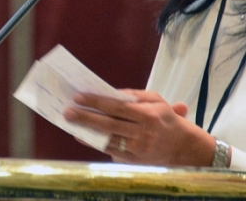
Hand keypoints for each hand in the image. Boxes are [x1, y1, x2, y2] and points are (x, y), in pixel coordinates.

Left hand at [63, 89, 215, 166]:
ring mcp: (137, 148)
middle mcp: (141, 133)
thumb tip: (111, 92)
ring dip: (87, 132)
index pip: (116, 107)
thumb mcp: (156, 100)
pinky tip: (83, 137)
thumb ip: (134, 94)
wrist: (185, 148)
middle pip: (109, 124)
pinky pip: (111, 151)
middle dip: (86, 117)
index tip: (79, 97)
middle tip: (67, 112)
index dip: (96, 102)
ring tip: (71, 124)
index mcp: (146, 114)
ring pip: (108, 139)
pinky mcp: (135, 160)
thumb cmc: (166, 118)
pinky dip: (96, 144)